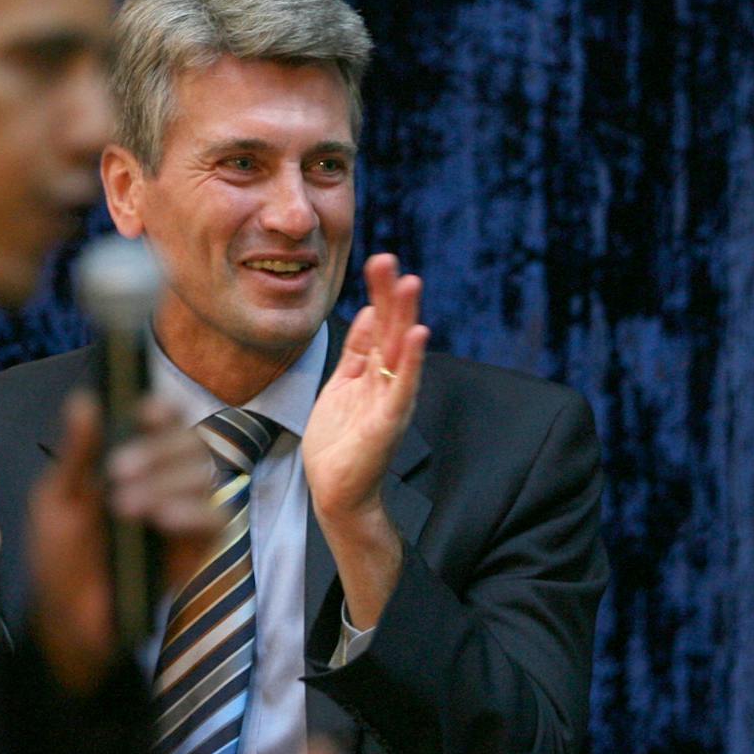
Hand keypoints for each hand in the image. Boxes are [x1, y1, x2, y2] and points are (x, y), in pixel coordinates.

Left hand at [26, 393, 221, 695]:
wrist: (66, 620)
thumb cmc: (60, 556)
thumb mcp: (56, 499)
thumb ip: (75, 453)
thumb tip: (84, 399)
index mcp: (135, 459)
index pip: (164, 420)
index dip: (161, 409)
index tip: (143, 412)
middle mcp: (167, 479)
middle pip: (189, 442)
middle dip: (156, 452)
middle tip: (116, 473)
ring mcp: (186, 513)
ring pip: (204, 476)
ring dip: (166, 483)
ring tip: (125, 507)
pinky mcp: (199, 548)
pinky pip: (215, 520)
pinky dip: (192, 514)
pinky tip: (161, 521)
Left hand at [301, 253, 428, 526]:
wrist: (337, 494)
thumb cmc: (339, 446)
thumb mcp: (341, 387)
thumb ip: (357, 354)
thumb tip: (370, 314)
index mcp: (372, 373)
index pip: (378, 326)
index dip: (378, 295)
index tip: (378, 262)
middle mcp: (386, 382)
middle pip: (389, 330)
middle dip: (389, 295)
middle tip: (388, 259)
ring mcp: (390, 401)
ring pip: (398, 351)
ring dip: (404, 316)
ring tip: (410, 283)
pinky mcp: (388, 422)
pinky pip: (401, 386)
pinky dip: (410, 361)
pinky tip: (416, 335)